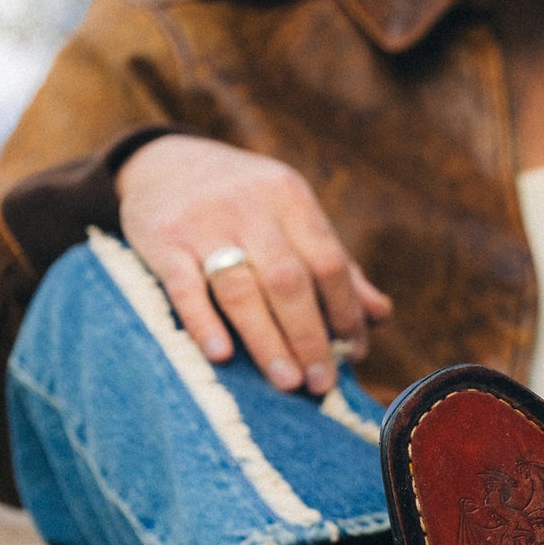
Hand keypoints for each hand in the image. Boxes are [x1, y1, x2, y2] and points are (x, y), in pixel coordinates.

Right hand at [115, 135, 391, 392]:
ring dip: (267, 342)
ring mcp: (204, 222)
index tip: (355, 352)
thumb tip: (381, 315)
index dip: (347, 311)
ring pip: (242, 289)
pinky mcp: (162, 239)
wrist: (163, 161)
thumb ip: (333, 265)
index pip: (328, 262)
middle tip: (322, 383)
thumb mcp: (290, 216)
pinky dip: (204, 323)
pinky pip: (184, 287)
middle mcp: (251, 205)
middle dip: (311, 337)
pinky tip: (222, 356)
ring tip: (287, 383)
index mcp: (291, 198)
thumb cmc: (243, 202)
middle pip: (289, 280)